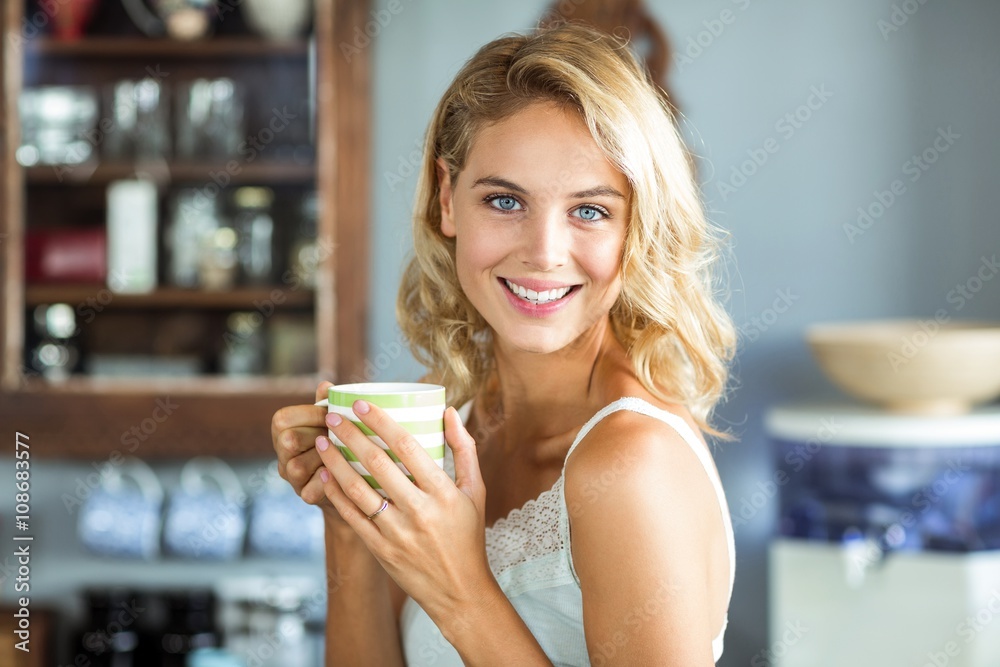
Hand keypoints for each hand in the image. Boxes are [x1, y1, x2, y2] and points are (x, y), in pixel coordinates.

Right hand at [271, 382, 339, 519]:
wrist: (353, 480)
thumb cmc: (340, 441)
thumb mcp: (333, 421)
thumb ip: (327, 404)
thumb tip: (326, 386)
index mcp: (284, 431)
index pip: (283, 418)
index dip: (311, 414)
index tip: (333, 415)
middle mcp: (282, 455)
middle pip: (289, 440)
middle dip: (319, 435)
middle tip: (341, 435)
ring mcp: (292, 478)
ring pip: (298, 466)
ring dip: (326, 457)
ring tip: (346, 452)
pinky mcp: (306, 496)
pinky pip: (313, 488)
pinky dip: (333, 478)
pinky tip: (348, 471)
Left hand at [314, 399, 497, 623]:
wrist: (460, 591)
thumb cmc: (468, 536)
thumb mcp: (475, 491)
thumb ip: (464, 449)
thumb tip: (450, 411)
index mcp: (442, 492)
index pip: (407, 446)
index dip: (381, 421)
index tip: (361, 404)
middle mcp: (419, 511)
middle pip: (377, 463)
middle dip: (350, 435)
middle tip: (333, 417)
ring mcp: (397, 532)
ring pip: (358, 490)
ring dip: (335, 463)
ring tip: (322, 443)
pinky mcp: (381, 550)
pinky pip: (352, 517)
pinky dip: (335, 495)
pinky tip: (325, 477)